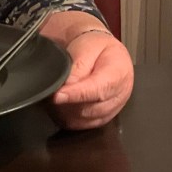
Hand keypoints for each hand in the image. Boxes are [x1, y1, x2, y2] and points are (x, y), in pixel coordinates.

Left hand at [41, 14, 133, 129]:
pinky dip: (69, 118)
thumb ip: (78, 67)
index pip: (98, 89)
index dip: (76, 95)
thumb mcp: (86, 47)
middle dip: (68, 103)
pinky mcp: (104, 117)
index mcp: (119, 73)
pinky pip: (84, 125)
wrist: (102, 51)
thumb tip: (67, 86)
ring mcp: (113, 108)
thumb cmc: (96, 47)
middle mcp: (120, 94)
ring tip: (56, 97)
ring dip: (67, 111)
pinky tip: (61, 107)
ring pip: (86, 119)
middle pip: (91, 108)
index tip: (57, 96)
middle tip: (51, 93)